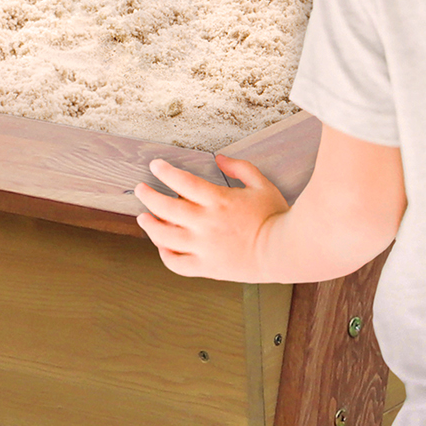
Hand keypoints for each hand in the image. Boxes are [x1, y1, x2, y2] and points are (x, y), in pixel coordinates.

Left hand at [134, 154, 289, 280]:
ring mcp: (204, 247)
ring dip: (149, 224)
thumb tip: (220, 158)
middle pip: (165, 207)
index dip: (165, 171)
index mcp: (219, 200)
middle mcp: (206, 223)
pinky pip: (176, 263)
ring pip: (164, 236)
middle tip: (141, 189)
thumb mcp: (262, 184)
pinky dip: (164, 254)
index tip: (155, 166)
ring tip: (144, 218)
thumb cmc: (276, 217)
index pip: (182, 181)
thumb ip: (240, 168)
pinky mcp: (206, 267)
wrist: (285, 251)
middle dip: (148, 195)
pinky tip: (162, 245)